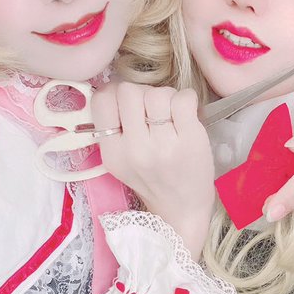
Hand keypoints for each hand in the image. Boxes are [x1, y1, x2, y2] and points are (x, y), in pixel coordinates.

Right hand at [91, 82, 214, 258]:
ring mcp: (163, 145)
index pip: (102, 100)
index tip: (128, 104)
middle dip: (142, 93)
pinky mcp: (191, 140)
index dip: (115, 93)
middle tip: (152, 110)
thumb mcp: (121, 160)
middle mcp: (135, 150)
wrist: (182, 209)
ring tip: (170, 115)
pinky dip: (186, 99)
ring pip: (157, 93)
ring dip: (166, 97)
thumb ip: (115, 127)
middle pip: (129, 91)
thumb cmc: (152, 179)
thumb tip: (117, 84)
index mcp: (112, 153)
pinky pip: (183, 98)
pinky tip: (186, 115)